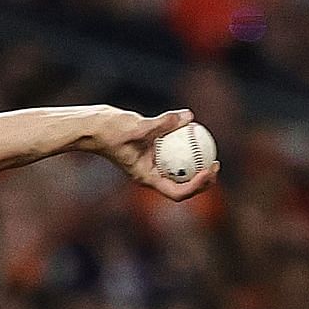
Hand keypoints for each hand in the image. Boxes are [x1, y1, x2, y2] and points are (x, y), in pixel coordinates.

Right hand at [88, 108, 219, 201]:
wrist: (92, 127)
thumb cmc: (109, 130)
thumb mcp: (138, 127)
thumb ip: (164, 123)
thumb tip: (189, 116)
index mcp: (147, 178)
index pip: (177, 191)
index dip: (196, 185)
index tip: (208, 171)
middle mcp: (150, 174)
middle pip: (182, 186)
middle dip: (202, 180)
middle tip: (216, 164)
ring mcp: (150, 164)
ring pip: (178, 170)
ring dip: (196, 165)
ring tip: (211, 152)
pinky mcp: (149, 151)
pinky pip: (171, 151)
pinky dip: (183, 145)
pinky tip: (195, 130)